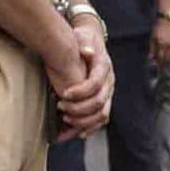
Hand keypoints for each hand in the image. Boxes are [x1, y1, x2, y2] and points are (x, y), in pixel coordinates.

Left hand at [49, 15, 112, 140]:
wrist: (90, 43)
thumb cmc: (82, 40)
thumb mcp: (83, 36)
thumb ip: (84, 42)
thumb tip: (87, 51)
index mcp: (104, 68)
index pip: (96, 84)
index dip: (81, 91)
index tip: (63, 94)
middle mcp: (109, 83)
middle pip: (99, 102)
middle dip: (79, 108)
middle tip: (60, 107)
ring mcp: (107, 94)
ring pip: (101, 114)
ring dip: (83, 120)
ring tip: (64, 119)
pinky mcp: (102, 102)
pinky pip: (98, 120)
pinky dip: (88, 128)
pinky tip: (74, 134)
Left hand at [150, 15, 169, 67]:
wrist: (168, 20)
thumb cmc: (158, 28)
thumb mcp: (152, 37)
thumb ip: (152, 48)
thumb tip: (151, 58)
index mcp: (161, 43)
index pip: (160, 57)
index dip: (159, 63)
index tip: (158, 66)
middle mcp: (168, 44)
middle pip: (167, 57)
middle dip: (165, 63)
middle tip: (163, 66)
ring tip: (168, 63)